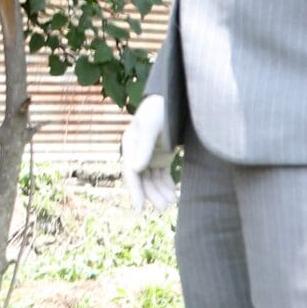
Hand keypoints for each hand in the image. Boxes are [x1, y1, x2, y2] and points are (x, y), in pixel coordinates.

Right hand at [121, 95, 176, 211]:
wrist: (176, 99)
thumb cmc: (162, 108)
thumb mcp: (151, 124)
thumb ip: (144, 146)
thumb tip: (136, 169)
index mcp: (129, 143)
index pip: (130, 172)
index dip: (134, 190)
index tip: (140, 207)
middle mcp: (137, 151)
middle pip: (141, 179)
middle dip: (151, 194)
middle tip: (163, 207)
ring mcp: (150, 154)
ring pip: (152, 179)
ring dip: (160, 192)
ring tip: (171, 203)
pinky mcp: (162, 156)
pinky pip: (161, 174)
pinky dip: (167, 185)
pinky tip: (173, 195)